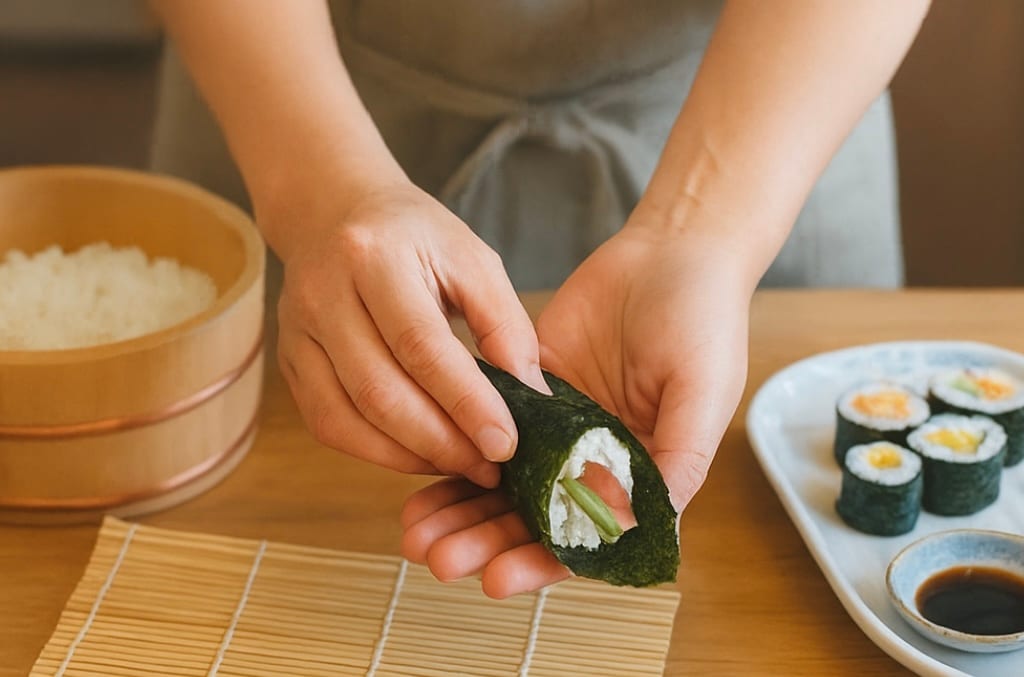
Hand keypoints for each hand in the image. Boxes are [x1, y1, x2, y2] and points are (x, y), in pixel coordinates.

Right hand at [270, 176, 547, 487]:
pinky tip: (418, 454)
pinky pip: (327, 424)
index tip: (506, 443)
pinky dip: (375, 452)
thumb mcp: (472, 258)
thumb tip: (532, 396)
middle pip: (378, 391)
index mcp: (375, 257)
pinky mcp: (289, 361)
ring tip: (461, 465)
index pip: (421, 345)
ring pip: (346, 418)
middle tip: (490, 466)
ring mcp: (297, 332)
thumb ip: (505, 323)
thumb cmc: (415, 237)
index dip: (465, 402)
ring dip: (408, 456)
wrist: (336, 212)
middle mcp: (324, 294)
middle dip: (440, 441)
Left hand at [401, 213, 754, 596]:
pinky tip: (420, 475)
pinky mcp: (530, 390)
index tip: (494, 580)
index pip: (586, 537)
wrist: (672, 250)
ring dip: (461, 510)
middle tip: (436, 558)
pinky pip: (486, 427)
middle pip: (532, 518)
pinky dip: (455, 450)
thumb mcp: (701, 392)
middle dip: (484, 542)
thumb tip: (647, 526)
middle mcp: (595, 462)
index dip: (541, 562)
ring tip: (415, 532)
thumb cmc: (704, 319)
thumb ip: (678, 458)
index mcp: (640, 477)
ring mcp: (558, 428)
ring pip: (502, 481)